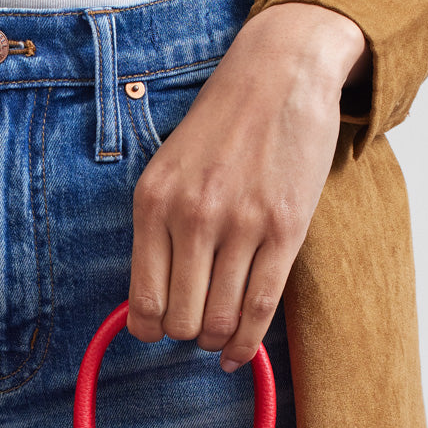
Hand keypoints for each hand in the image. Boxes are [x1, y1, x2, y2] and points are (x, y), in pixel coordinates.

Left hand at [127, 2, 368, 367]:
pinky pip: (261, 307)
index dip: (148, 330)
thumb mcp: (167, 172)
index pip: (142, 300)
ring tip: (219, 334)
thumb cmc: (220, 127)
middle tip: (195, 328)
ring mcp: (241, 224)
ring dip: (217, 340)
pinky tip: (238, 352)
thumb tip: (149, 305)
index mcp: (154, 203)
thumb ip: (156, 232)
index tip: (156, 331)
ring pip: (221, 320)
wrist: (279, 74)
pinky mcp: (285, 229)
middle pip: (181, 319)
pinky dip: (247, 343)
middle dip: (186, 335)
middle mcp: (193, 216)